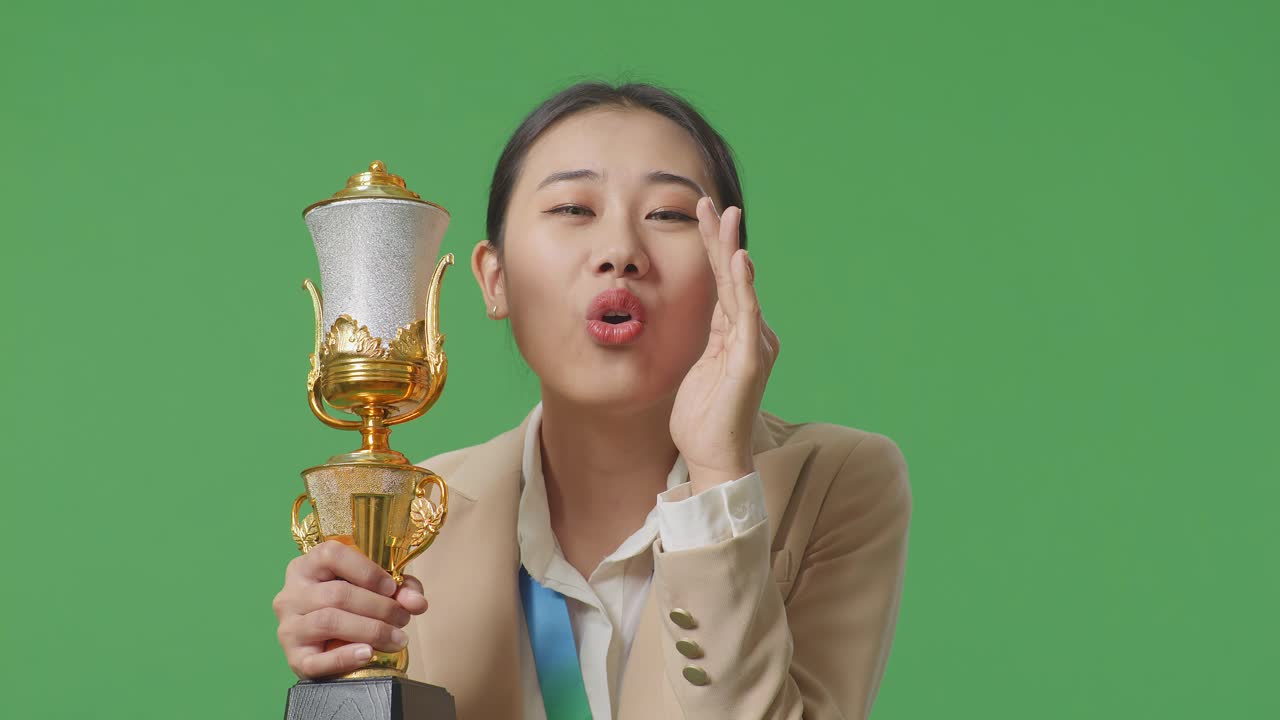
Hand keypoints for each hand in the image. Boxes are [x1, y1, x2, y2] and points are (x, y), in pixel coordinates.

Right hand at [272, 540, 427, 678]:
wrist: (329, 645)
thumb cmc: (353, 607)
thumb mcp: (377, 588)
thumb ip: (400, 588)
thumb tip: (417, 602)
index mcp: (307, 566)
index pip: (331, 554)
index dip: (366, 570)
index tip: (392, 587)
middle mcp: (291, 594)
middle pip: (338, 593)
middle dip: (380, 606)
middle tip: (403, 618)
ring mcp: (288, 627)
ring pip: (329, 621)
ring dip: (371, 630)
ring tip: (396, 638)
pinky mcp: (293, 658)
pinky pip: (317, 660)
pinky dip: (346, 657)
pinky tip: (368, 653)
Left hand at [669, 197, 779, 493]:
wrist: (713, 457)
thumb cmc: (703, 418)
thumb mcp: (700, 367)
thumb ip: (708, 339)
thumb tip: (703, 314)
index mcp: (736, 334)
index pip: (722, 283)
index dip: (713, 248)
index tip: (702, 213)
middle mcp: (751, 334)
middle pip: (732, 278)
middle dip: (721, 238)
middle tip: (713, 202)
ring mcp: (754, 346)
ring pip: (740, 289)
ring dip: (730, 251)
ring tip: (725, 218)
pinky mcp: (751, 361)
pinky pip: (747, 318)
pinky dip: (744, 288)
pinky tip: (740, 262)